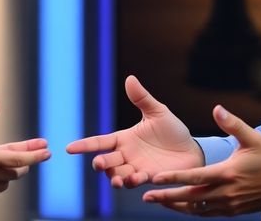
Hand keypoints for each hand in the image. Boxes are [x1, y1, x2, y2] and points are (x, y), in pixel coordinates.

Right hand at [66, 75, 202, 187]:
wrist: (192, 150)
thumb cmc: (173, 131)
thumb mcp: (158, 112)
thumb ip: (142, 98)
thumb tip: (130, 78)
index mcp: (124, 139)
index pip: (100, 142)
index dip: (85, 145)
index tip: (69, 149)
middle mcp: (126, 156)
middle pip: (107, 161)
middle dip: (101, 164)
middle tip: (99, 164)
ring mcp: (136, 168)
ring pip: (119, 175)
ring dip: (116, 178)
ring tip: (119, 180)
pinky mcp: (149, 178)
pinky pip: (138, 182)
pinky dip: (135, 182)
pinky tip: (138, 179)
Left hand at [142, 105, 260, 216]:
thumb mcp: (253, 138)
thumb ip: (232, 124)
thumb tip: (216, 108)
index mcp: (228, 173)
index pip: (195, 177)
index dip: (174, 179)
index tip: (155, 179)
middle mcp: (226, 192)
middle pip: (191, 198)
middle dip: (167, 197)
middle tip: (145, 195)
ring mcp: (230, 205)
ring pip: (197, 209)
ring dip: (177, 206)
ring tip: (158, 201)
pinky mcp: (234, 211)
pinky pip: (208, 214)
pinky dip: (192, 211)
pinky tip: (180, 206)